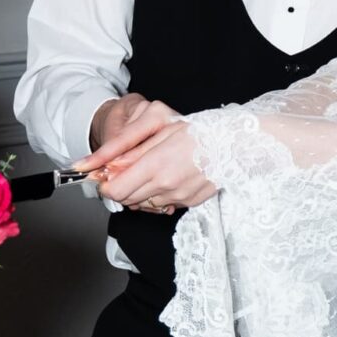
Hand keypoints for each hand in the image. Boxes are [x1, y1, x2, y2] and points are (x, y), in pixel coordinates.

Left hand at [77, 101, 216, 212]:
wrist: (232, 144)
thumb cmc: (199, 132)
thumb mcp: (161, 132)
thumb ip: (133, 152)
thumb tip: (109, 166)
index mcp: (156, 164)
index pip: (117, 189)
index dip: (106, 186)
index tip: (104, 178)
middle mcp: (166, 185)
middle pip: (127, 199)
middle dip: (120, 188)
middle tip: (122, 173)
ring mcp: (178, 196)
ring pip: (144, 203)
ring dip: (139, 192)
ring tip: (148, 172)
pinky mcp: (188, 202)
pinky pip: (163, 204)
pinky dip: (158, 195)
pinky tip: (166, 178)